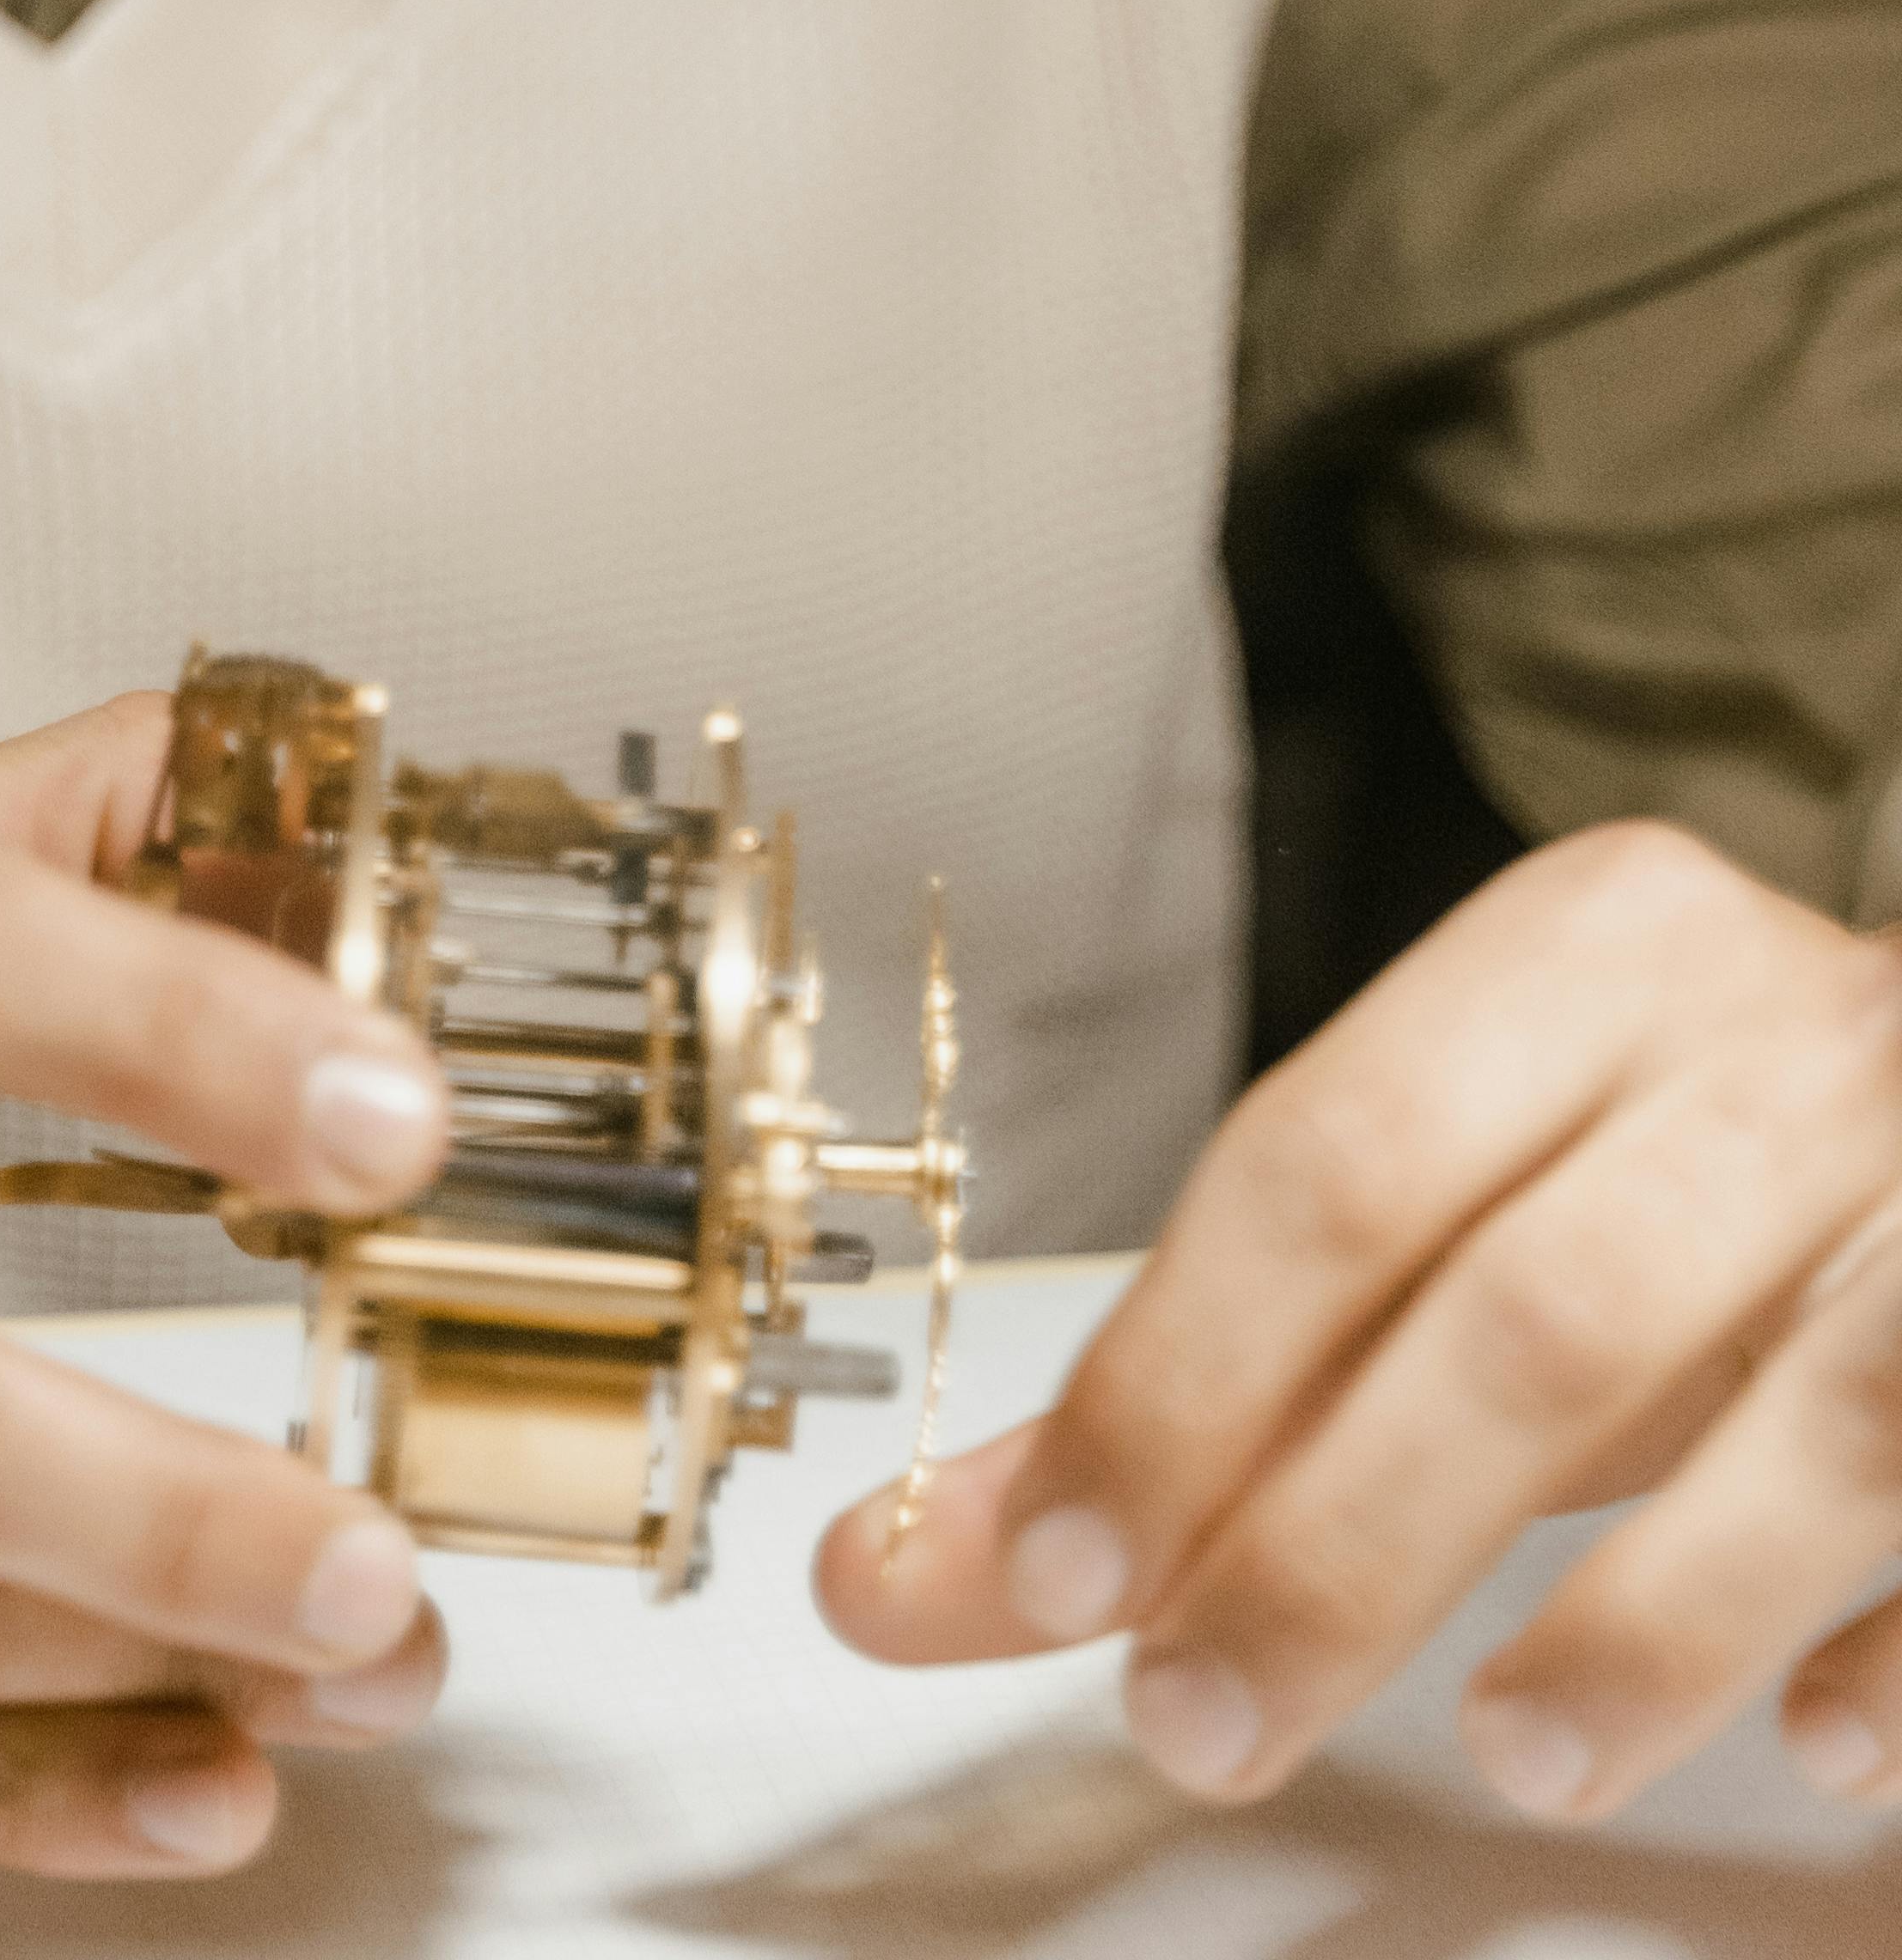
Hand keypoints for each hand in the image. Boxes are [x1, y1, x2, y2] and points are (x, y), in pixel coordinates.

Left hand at [815, 823, 1901, 1828]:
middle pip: (1538, 1308)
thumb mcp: (1435, 1233)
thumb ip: (1189, 1392)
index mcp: (1588, 952)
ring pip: (1812, 1412)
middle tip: (1207, 1712)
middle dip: (1349, 1537)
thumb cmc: (1672, 1171)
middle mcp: (1777, 1045)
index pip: (1333, 1163)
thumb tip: (902, 1573)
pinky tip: (1818, 1751)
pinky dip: (1899, 1644)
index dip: (1183, 1379)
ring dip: (1648, 1615)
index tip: (1064, 1571)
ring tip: (1508, 1750)